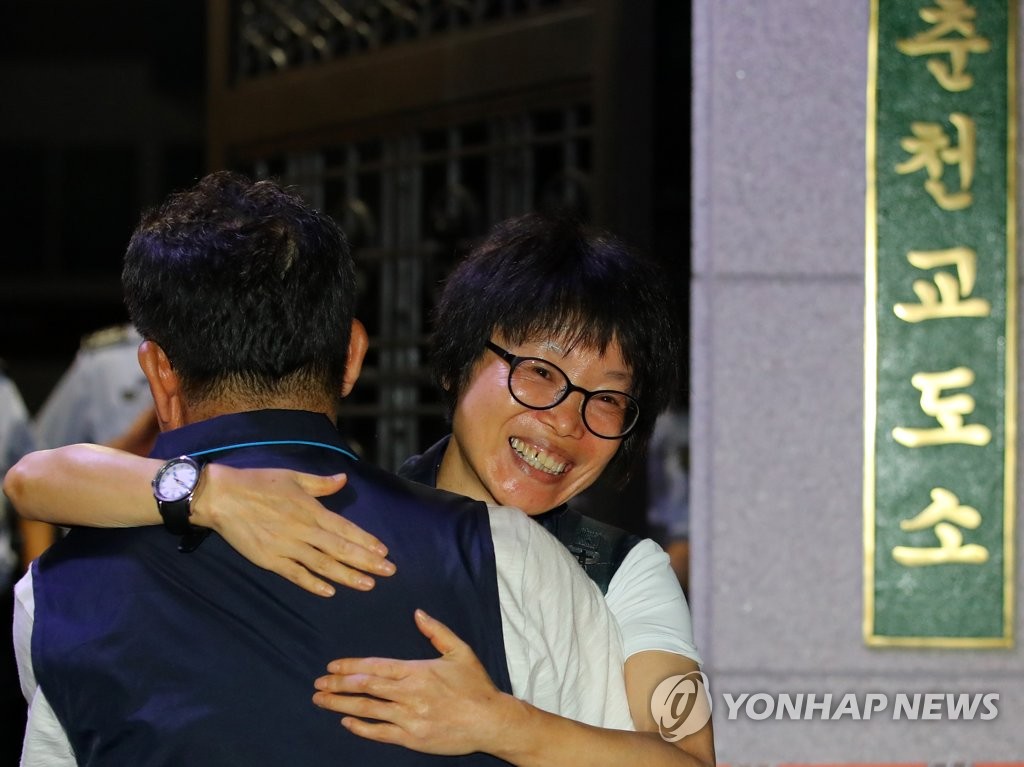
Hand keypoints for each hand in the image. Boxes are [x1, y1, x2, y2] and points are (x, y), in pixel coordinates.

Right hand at [194, 465, 394, 595]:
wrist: (221, 497)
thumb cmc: (258, 482)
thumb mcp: (293, 476)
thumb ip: (321, 484)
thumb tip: (343, 479)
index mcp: (310, 510)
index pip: (345, 529)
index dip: (366, 541)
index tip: (384, 552)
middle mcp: (302, 530)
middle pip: (340, 549)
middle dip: (367, 562)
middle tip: (389, 572)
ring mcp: (286, 547)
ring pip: (323, 564)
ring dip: (347, 576)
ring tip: (368, 584)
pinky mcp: (269, 559)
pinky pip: (295, 574)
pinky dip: (312, 583)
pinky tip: (329, 591)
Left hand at [312, 610, 513, 754]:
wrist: (490, 721)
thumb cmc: (476, 685)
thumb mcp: (460, 651)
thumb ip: (436, 631)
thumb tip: (417, 613)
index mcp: (417, 670)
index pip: (375, 666)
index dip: (350, 666)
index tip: (331, 666)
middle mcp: (409, 693)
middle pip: (365, 687)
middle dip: (337, 685)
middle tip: (317, 684)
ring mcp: (409, 717)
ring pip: (367, 709)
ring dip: (340, 704)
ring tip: (322, 701)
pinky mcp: (412, 738)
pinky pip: (380, 733)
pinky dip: (360, 727)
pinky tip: (346, 721)